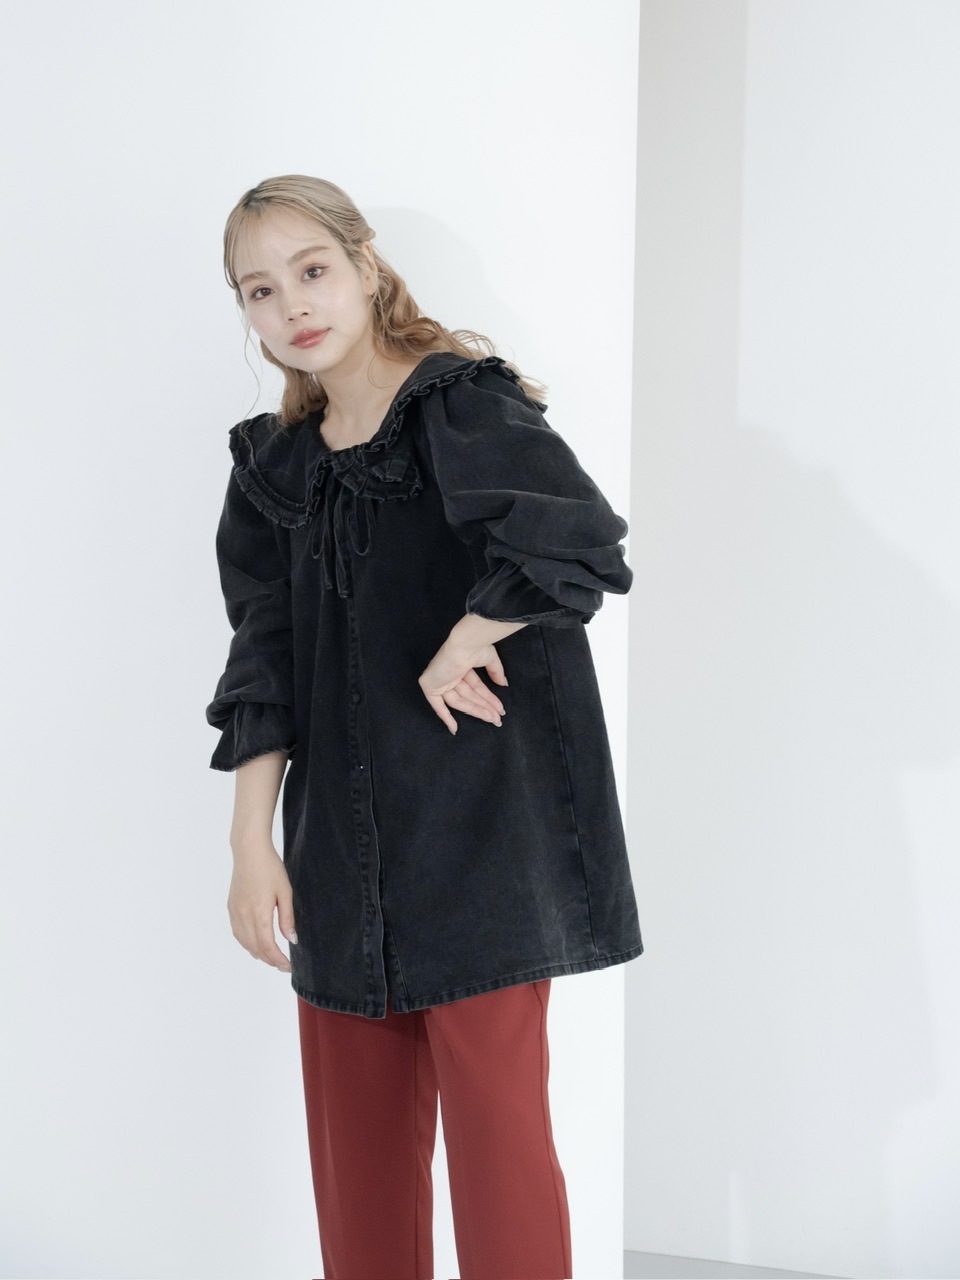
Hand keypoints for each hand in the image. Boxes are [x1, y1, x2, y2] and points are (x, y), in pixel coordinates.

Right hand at [227, 841, 296, 971]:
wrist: (249, 851)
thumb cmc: (270, 868)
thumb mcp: (285, 892)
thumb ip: (287, 918)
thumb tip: (292, 940)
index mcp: (259, 913)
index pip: (268, 945)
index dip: (277, 959)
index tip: (287, 966)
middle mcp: (244, 916)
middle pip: (255, 948)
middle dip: (269, 960)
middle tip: (282, 966)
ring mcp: (235, 912)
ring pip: (244, 942)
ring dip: (258, 953)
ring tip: (271, 958)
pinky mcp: (231, 907)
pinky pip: (237, 933)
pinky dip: (246, 943)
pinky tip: (255, 945)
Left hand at [418, 638, 507, 734]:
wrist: (464, 644)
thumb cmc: (476, 647)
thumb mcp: (490, 659)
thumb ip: (495, 672)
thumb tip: (503, 684)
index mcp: (460, 665)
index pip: (474, 687)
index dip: (487, 699)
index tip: (499, 710)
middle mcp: (449, 673)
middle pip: (468, 696)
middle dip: (484, 707)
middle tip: (498, 718)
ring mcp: (440, 680)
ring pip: (459, 702)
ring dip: (476, 711)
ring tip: (492, 718)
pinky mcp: (430, 686)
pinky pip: (437, 706)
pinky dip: (445, 717)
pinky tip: (455, 729)